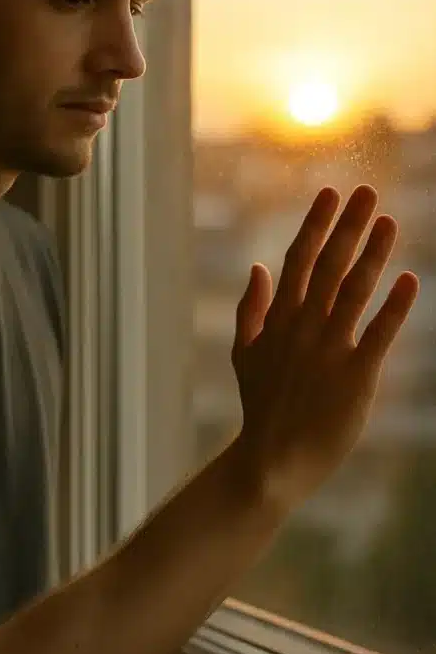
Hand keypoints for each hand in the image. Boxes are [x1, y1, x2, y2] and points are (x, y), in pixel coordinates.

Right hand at [231, 185, 418, 509]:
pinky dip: (394, 307)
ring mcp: (329, 350)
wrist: (272, 461)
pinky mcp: (355, 376)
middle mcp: (304, 327)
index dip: (317, 225)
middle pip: (329, 266)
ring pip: (354, 291)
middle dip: (348, 226)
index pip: (299, 260)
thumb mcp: (245, 353)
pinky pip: (379, 334)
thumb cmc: (262, 406)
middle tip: (367, 192)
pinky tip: (409, 280)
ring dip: (373, 254)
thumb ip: (250, 309)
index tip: (331, 194)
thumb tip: (258, 266)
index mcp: (280, 320)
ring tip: (389, 222)